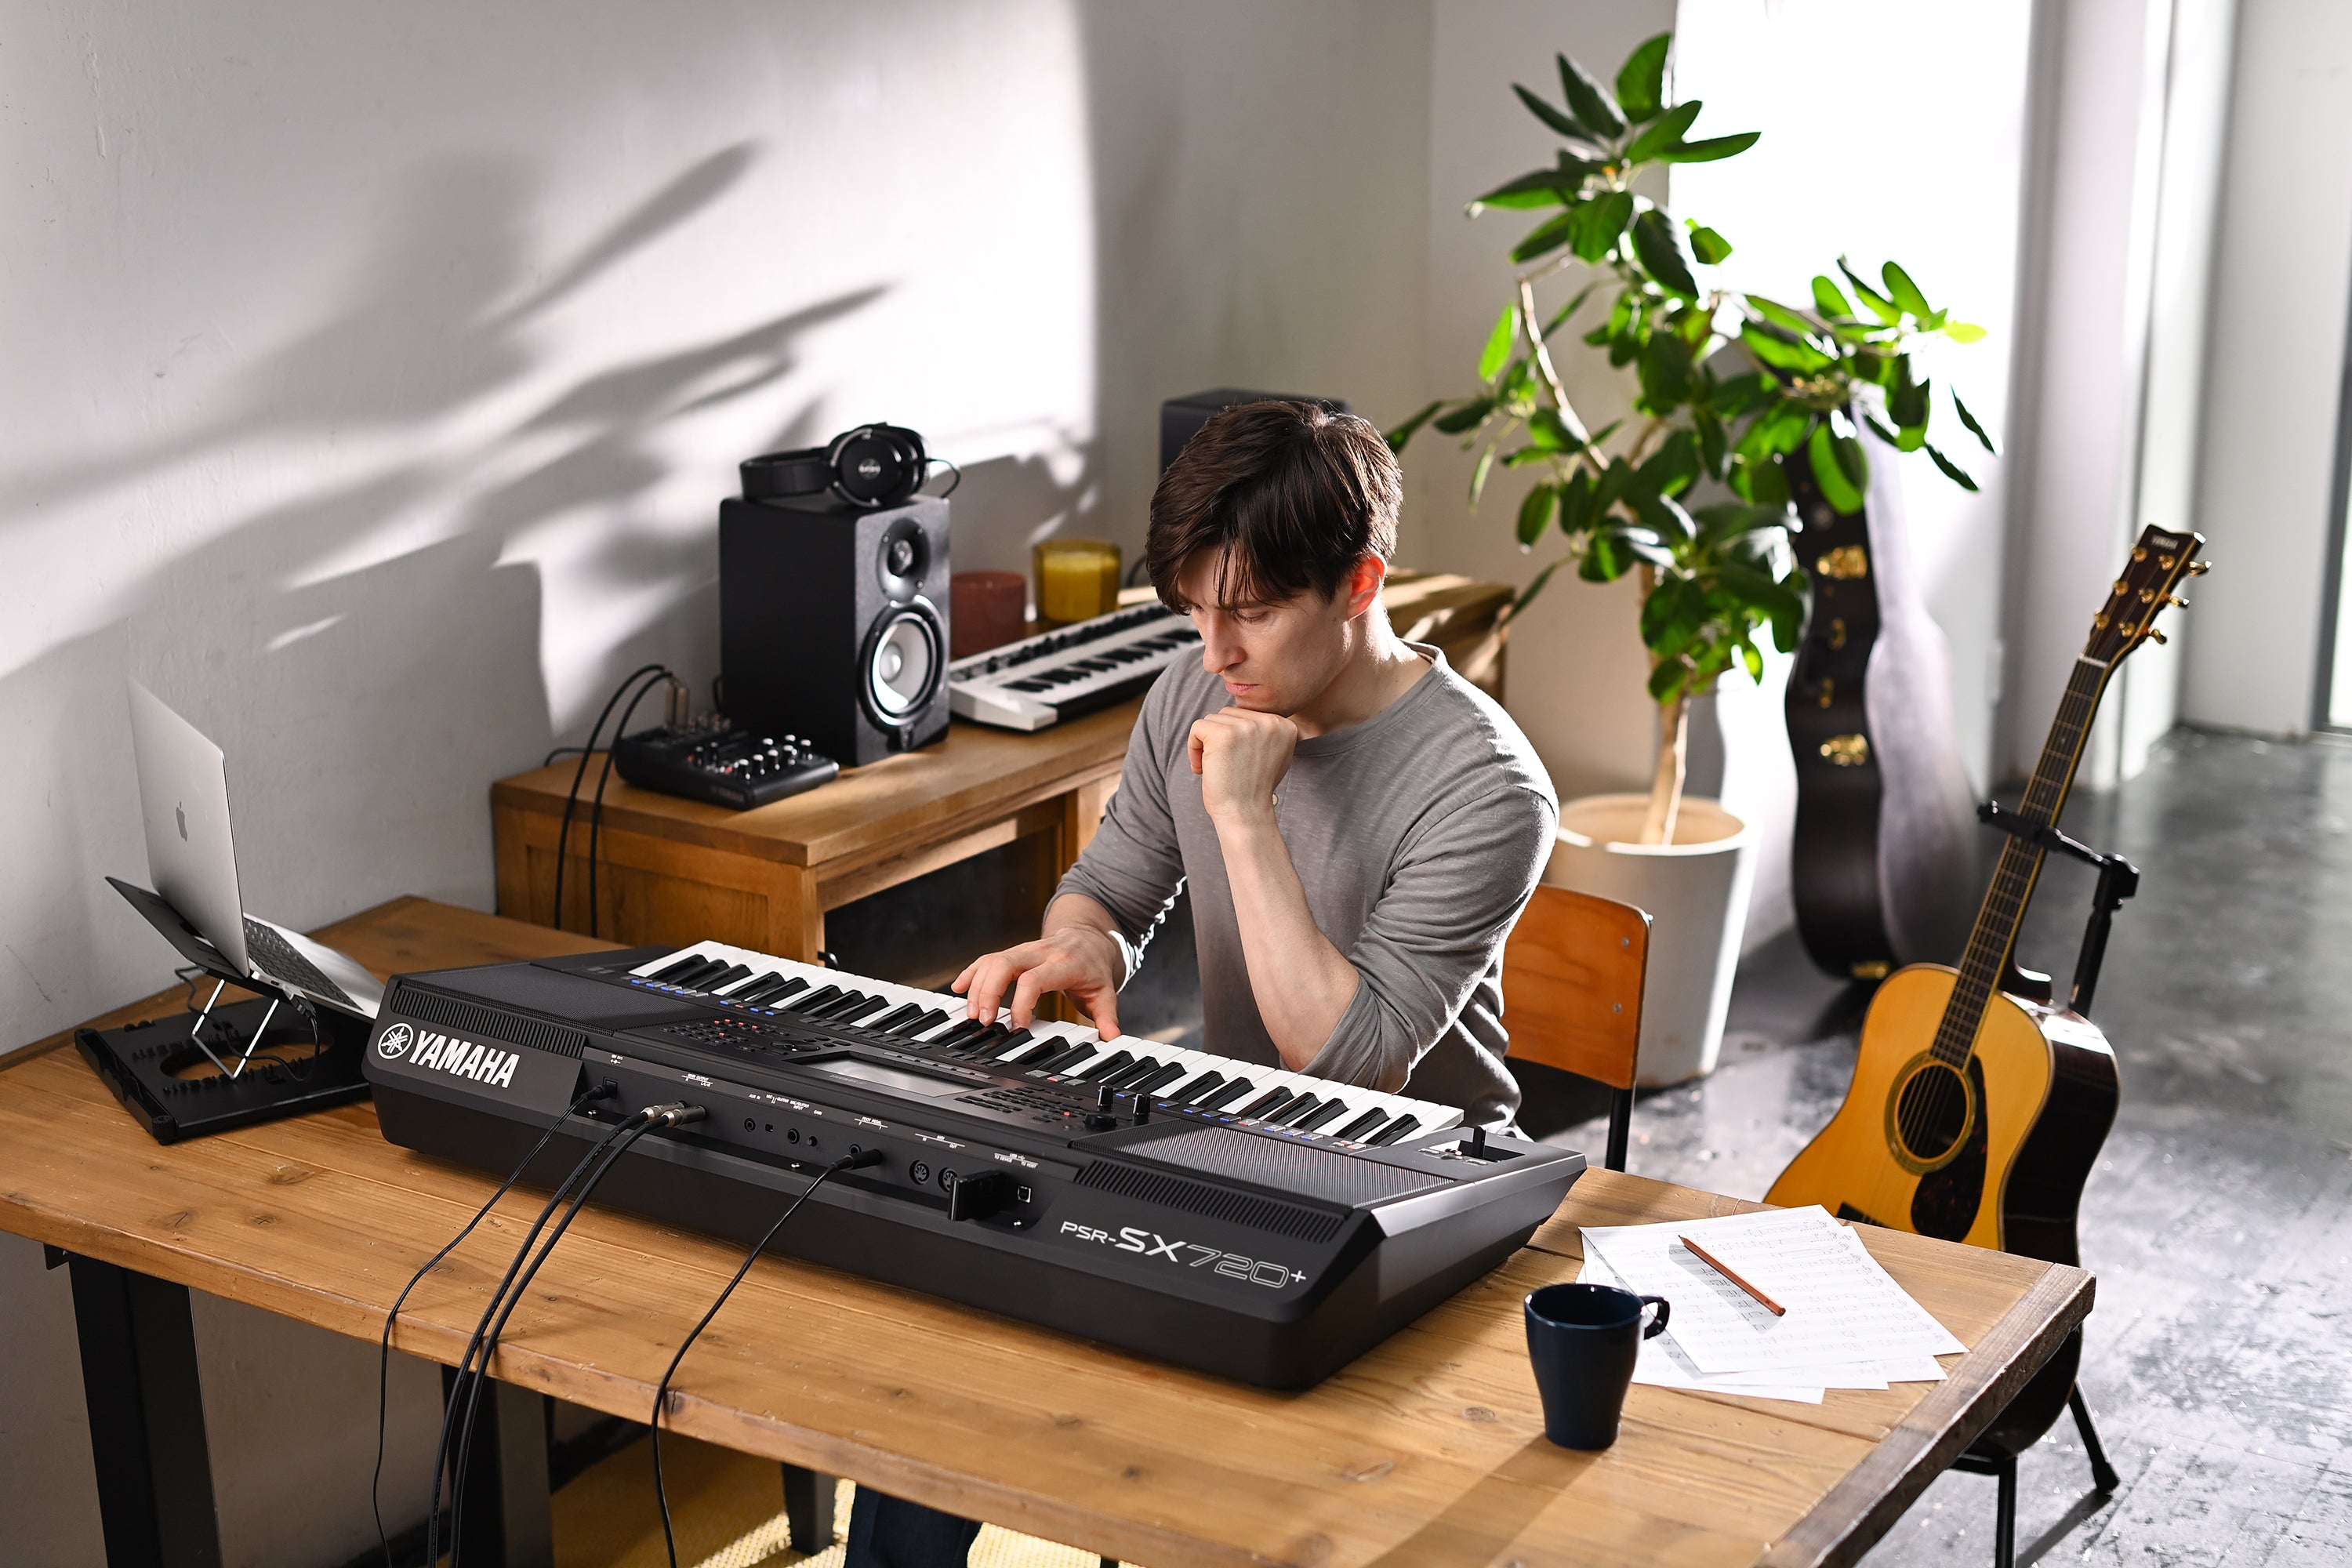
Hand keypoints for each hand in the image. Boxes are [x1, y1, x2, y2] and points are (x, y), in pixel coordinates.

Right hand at [952, 925, 1123, 1037]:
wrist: (1089, 936)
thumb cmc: (1093, 966)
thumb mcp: (1105, 992)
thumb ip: (1107, 1017)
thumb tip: (1113, 1039)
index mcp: (1063, 964)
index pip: (1034, 980)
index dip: (1021, 1004)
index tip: (1018, 1027)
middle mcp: (1040, 953)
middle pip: (1004, 964)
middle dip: (989, 992)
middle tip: (983, 1021)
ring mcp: (1024, 950)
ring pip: (992, 960)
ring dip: (977, 986)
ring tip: (971, 1014)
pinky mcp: (1013, 952)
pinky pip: (987, 958)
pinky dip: (972, 972)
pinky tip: (958, 987)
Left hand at [1188, 707, 1297, 828]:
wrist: (1246, 815)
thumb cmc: (1253, 790)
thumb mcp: (1273, 756)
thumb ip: (1263, 734)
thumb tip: (1243, 717)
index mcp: (1284, 725)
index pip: (1247, 715)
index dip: (1235, 739)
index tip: (1237, 763)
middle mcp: (1270, 721)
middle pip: (1229, 714)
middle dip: (1219, 739)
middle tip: (1224, 767)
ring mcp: (1247, 726)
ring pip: (1212, 720)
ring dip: (1206, 744)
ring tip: (1215, 768)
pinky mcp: (1223, 734)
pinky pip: (1197, 728)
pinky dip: (1193, 747)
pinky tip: (1202, 768)